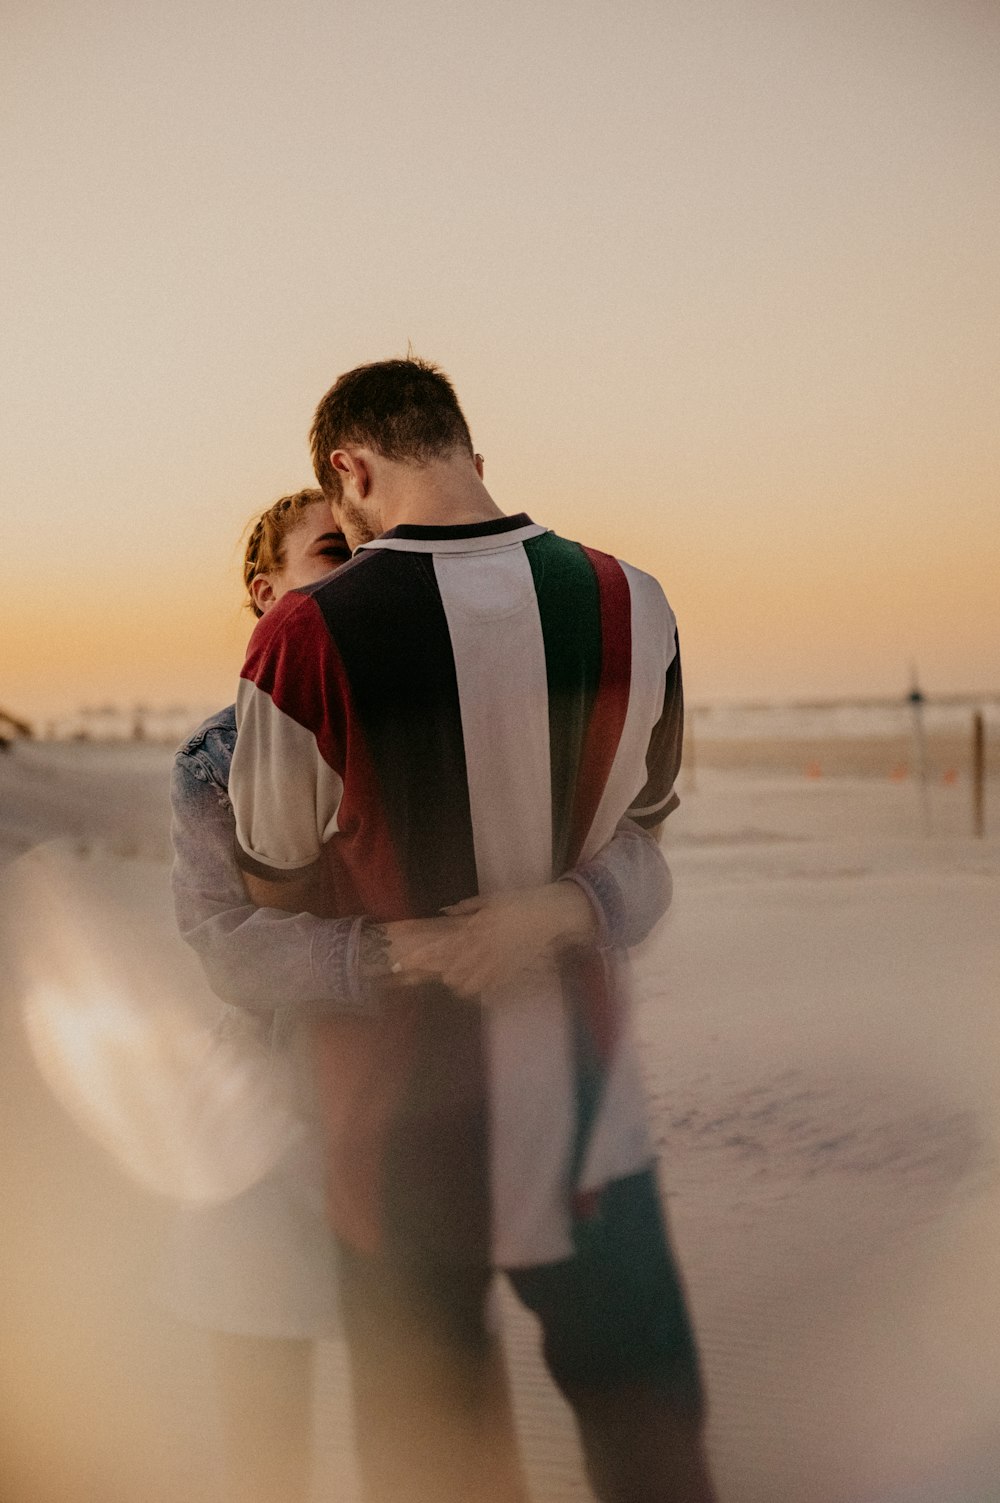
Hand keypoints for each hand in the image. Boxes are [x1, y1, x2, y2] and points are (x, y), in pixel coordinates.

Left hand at [389, 883, 597, 1000]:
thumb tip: (444, 911)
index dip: (418, 957)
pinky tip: (479, 981)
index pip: (440, 947)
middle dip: (440, 974)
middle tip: (438, 970)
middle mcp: (483, 949)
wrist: (549, 914)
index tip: (400, 964)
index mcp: (475, 929)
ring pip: (467, 985)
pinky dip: (479, 988)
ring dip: (458, 983)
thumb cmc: (518, 903)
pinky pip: (487, 988)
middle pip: (450, 973)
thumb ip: (465, 908)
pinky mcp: (510, 972)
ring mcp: (497, 963)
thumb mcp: (489, 900)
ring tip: (458, 977)